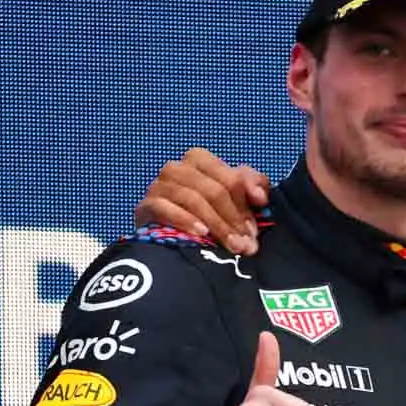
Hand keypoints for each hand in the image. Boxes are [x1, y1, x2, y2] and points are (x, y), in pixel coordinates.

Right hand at [135, 147, 270, 255]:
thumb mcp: (235, 196)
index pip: (229, 177)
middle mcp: (177, 168)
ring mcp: (158, 186)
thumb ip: (253, 186)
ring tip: (231, 245)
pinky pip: (165, 208)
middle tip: (246, 244)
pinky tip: (202, 234)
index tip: (255, 228)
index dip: (245, 203)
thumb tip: (260, 196)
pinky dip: (186, 220)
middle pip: (213, 190)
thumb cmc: (209, 211)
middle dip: (233, 219)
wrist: (171, 235)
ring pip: (192, 199)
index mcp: (200, 160)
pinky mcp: (145, 205)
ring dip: (216, 224)